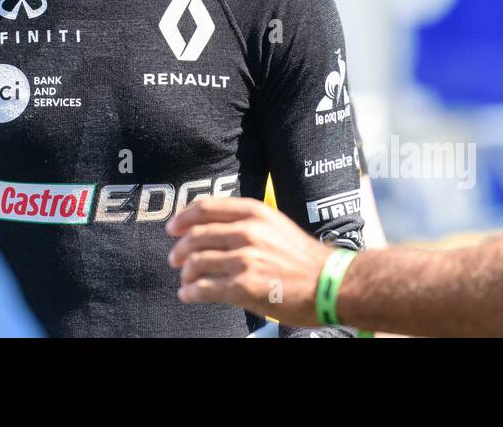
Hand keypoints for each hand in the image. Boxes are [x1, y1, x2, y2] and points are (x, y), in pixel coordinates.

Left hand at [166, 196, 334, 327]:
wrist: (330, 283)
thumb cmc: (304, 257)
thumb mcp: (276, 225)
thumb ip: (246, 222)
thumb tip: (212, 227)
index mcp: (254, 213)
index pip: (206, 208)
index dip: (184, 218)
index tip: (172, 228)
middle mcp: (247, 232)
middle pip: (196, 235)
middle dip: (180, 249)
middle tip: (175, 258)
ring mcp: (244, 259)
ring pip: (197, 262)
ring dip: (186, 273)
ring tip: (186, 280)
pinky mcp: (244, 286)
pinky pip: (204, 288)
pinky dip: (191, 292)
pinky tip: (188, 295)